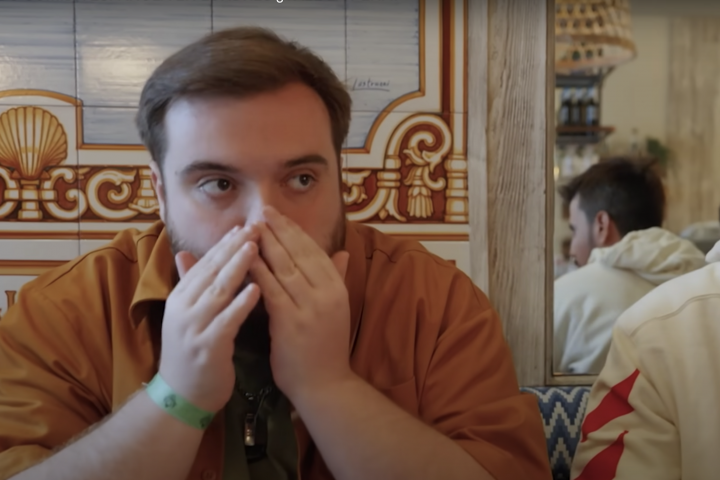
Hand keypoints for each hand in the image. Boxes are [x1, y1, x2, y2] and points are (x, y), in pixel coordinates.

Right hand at [158, 224, 260, 412]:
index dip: (224, 244)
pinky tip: (257, 289)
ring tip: (255, 247)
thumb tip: (183, 253)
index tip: (245, 225)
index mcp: (180, 298)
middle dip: (233, 247)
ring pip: (217, 291)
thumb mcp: (187, 316)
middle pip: (211, 271)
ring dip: (237, 267)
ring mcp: (193, 328)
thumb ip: (189, 285)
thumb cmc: (193, 353)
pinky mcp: (207, 347)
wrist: (183, 397)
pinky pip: (226, 321)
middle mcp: (183, 309)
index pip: (204, 264)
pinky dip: (241, 304)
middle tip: (255, 225)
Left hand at [250, 207, 353, 400]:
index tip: (278, 214)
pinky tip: (246, 259)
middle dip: (279, 230)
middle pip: (299, 254)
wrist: (325, 385)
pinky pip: (272, 290)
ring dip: (266, 245)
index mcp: (338, 288)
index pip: (314, 251)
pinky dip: (259, 272)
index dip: (294, 230)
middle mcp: (327, 293)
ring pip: (285, 268)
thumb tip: (343, 252)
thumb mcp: (337, 309)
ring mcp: (310, 307)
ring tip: (250, 227)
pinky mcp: (291, 322)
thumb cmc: (326, 347)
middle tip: (261, 211)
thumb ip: (338, 278)